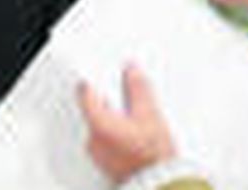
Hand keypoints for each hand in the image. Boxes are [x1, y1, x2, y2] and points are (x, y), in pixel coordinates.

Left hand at [78, 65, 176, 184]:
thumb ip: (138, 88)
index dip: (95, 80)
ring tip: (134, 115)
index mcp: (97, 124)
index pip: (85, 92)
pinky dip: (117, 133)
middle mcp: (93, 140)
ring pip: (100, 126)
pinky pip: (106, 141)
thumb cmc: (153, 158)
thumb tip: (131, 70)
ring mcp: (99, 155)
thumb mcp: (149, 114)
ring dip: (113, 118)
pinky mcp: (108, 165)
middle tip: (125, 92)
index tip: (105, 73)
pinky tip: (134, 133)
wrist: (162, 187)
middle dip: (108, 99)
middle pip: (93, 109)